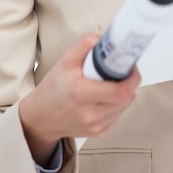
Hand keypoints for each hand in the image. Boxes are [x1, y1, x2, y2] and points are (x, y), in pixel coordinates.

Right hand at [19, 34, 140, 164]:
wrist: (41, 117)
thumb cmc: (53, 88)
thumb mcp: (65, 60)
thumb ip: (85, 45)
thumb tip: (105, 39)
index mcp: (81, 94)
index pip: (120, 91)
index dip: (131, 78)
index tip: (130, 67)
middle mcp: (90, 114)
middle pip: (127, 98)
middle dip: (129, 82)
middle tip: (122, 72)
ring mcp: (96, 126)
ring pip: (125, 106)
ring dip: (124, 93)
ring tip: (110, 83)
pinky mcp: (100, 132)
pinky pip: (118, 115)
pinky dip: (117, 104)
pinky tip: (105, 97)